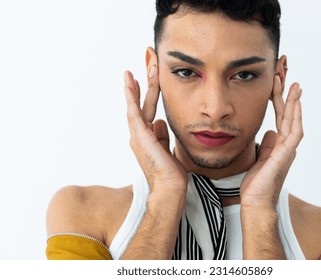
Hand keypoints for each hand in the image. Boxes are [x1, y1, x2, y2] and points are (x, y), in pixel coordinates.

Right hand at [123, 66, 187, 194]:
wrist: (170, 188)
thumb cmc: (170, 174)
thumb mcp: (167, 149)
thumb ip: (162, 136)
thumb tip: (159, 122)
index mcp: (146, 138)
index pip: (146, 111)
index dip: (147, 94)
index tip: (148, 81)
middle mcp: (139, 135)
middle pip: (140, 105)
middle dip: (140, 85)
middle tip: (144, 66)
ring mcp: (138, 136)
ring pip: (135, 105)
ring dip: (135, 87)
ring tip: (133, 70)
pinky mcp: (140, 136)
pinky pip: (134, 112)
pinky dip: (131, 97)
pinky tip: (130, 83)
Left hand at [240, 76, 302, 209]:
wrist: (255, 202)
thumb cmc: (256, 183)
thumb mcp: (260, 158)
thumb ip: (267, 144)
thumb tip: (269, 131)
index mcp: (278, 144)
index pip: (280, 117)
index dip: (280, 100)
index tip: (278, 83)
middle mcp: (286, 145)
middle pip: (289, 114)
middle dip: (288, 94)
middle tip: (287, 75)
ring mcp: (287, 150)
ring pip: (293, 120)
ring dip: (293, 102)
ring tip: (292, 83)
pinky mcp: (285, 155)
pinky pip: (293, 133)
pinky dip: (295, 118)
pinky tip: (295, 104)